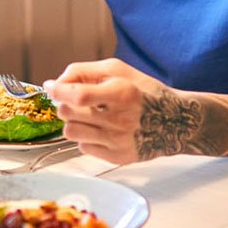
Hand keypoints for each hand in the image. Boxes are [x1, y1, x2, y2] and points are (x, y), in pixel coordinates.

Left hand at [43, 58, 169, 164]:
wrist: (176, 121)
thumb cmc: (143, 92)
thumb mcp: (118, 70)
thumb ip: (83, 71)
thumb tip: (54, 84)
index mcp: (122, 92)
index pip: (77, 95)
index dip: (58, 90)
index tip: (51, 87)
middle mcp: (121, 119)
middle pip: (69, 113)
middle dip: (66, 104)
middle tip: (77, 101)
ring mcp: (119, 141)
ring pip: (71, 133)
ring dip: (73, 121)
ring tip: (88, 116)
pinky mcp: (119, 157)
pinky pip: (83, 148)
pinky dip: (86, 137)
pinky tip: (101, 130)